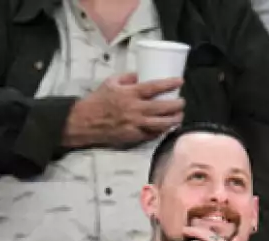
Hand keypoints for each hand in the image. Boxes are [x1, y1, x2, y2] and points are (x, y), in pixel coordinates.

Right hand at [63, 72, 183, 148]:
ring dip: (174, 120)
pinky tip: (167, 127)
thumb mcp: (111, 82)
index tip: (180, 81)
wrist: (86, 122)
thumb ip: (127, 78)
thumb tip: (141, 75)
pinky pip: (152, 134)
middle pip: (163, 108)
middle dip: (177, 105)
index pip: (154, 87)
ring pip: (161, 124)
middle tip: (182, 102)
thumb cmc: (97, 101)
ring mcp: (135, 125)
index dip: (169, 84)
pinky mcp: (134, 137)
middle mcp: (135, 109)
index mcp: (130, 93)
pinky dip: (162, 131)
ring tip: (179, 116)